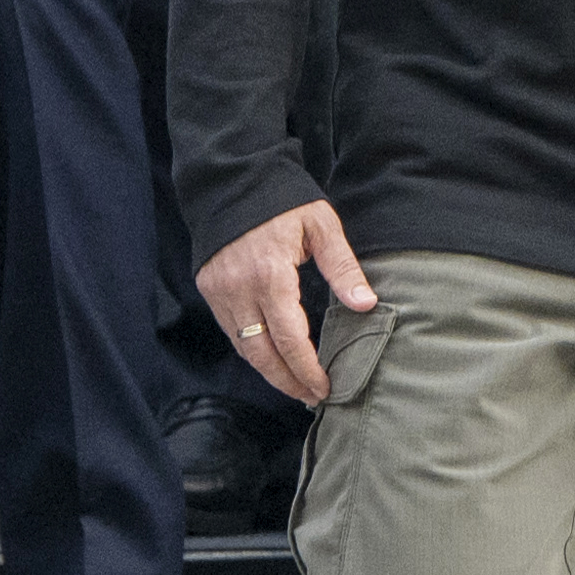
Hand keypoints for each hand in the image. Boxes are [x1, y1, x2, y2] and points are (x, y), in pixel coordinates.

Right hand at [198, 200, 379, 403]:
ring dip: (268, 370)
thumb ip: (343, 268)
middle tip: (311, 398)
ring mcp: (219, 291)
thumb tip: (366, 305)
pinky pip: (230, 330)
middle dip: (287, 382)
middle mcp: (239, 289)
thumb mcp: (321, 226)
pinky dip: (251, 349)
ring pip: (243, 347)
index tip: (325, 388)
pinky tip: (272, 356)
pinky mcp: (209, 287)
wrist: (234, 177)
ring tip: (295, 385)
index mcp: (270, 275)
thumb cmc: (284, 200)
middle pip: (261, 354)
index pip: (289, 339)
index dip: (307, 369)